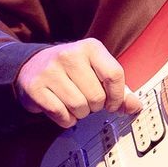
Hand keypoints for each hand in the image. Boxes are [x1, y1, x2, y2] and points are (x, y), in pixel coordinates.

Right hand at [14, 38, 138, 127]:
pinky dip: (65, 119)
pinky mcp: (35, 86)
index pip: (115, 75)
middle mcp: (69, 54)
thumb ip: (119, 90)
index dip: (118, 97)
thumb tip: (136, 106)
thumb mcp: (97, 72)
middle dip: (95, 107)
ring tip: (74, 104)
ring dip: (80, 114)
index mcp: (90, 47)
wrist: (31, 66)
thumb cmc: (71, 71)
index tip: (112, 104)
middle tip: (87, 101)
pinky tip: (63, 110)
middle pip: (96, 96)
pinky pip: (60, 114)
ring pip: (79, 107)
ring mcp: (50, 70)